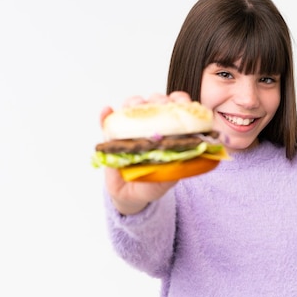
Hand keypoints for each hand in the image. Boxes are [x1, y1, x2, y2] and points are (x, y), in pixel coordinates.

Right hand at [99, 91, 191, 214]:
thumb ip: (177, 167)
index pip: (176, 110)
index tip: (179, 101)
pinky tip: (107, 111)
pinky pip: (107, 122)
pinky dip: (105, 115)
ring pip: (131, 107)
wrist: (130, 196)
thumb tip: (191, 154)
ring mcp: (131, 130)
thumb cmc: (151, 185)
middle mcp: (150, 127)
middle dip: (157, 100)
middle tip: (158, 105)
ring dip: (133, 103)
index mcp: (167, 133)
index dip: (179, 101)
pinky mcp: (111, 137)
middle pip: (154, 103)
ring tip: (134, 107)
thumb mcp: (168, 178)